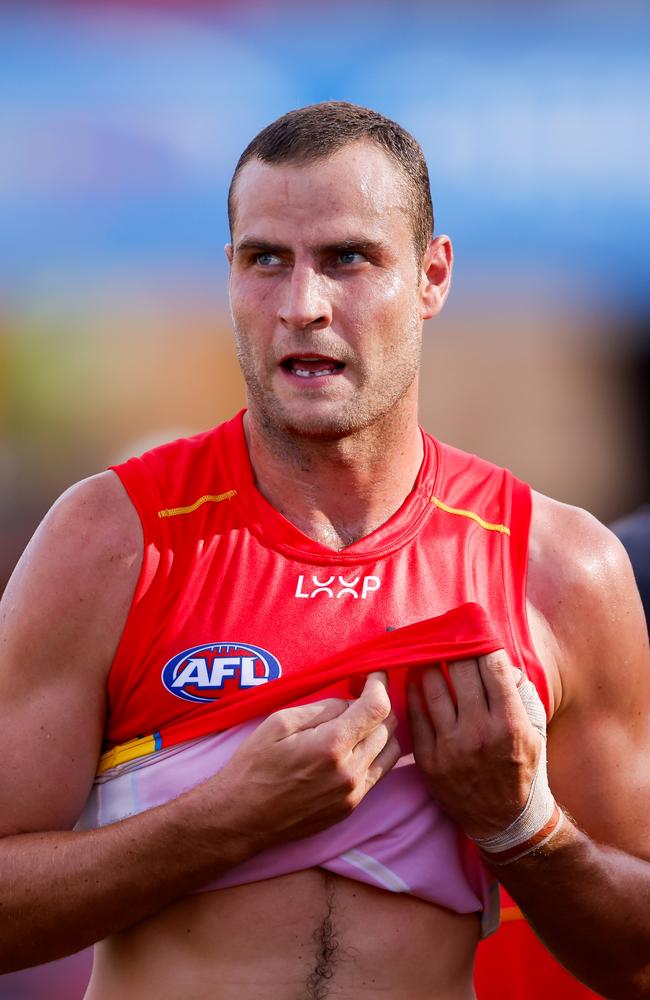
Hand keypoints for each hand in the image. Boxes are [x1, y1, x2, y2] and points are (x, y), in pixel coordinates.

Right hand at [214, 672, 400, 849]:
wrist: (240, 818)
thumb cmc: (253, 766)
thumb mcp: (280, 722)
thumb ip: (322, 708)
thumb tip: (350, 703)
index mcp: (332, 746)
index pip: (378, 708)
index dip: (381, 684)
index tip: (374, 673)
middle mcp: (350, 772)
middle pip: (388, 728)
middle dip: (378, 705)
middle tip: (359, 693)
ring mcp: (353, 794)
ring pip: (391, 752)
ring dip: (381, 730)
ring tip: (358, 720)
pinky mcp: (350, 808)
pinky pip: (378, 773)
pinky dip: (374, 753)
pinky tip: (353, 745)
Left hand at [407, 651, 541, 840]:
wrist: (504, 822)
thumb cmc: (522, 768)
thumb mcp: (534, 730)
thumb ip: (520, 692)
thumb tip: (498, 656)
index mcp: (510, 723)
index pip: (492, 666)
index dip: (482, 644)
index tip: (475, 633)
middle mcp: (479, 733)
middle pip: (459, 670)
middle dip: (454, 647)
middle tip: (448, 635)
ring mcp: (451, 747)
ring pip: (431, 687)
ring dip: (428, 662)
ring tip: (427, 650)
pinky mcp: (429, 760)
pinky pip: (415, 714)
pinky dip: (413, 690)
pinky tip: (414, 676)